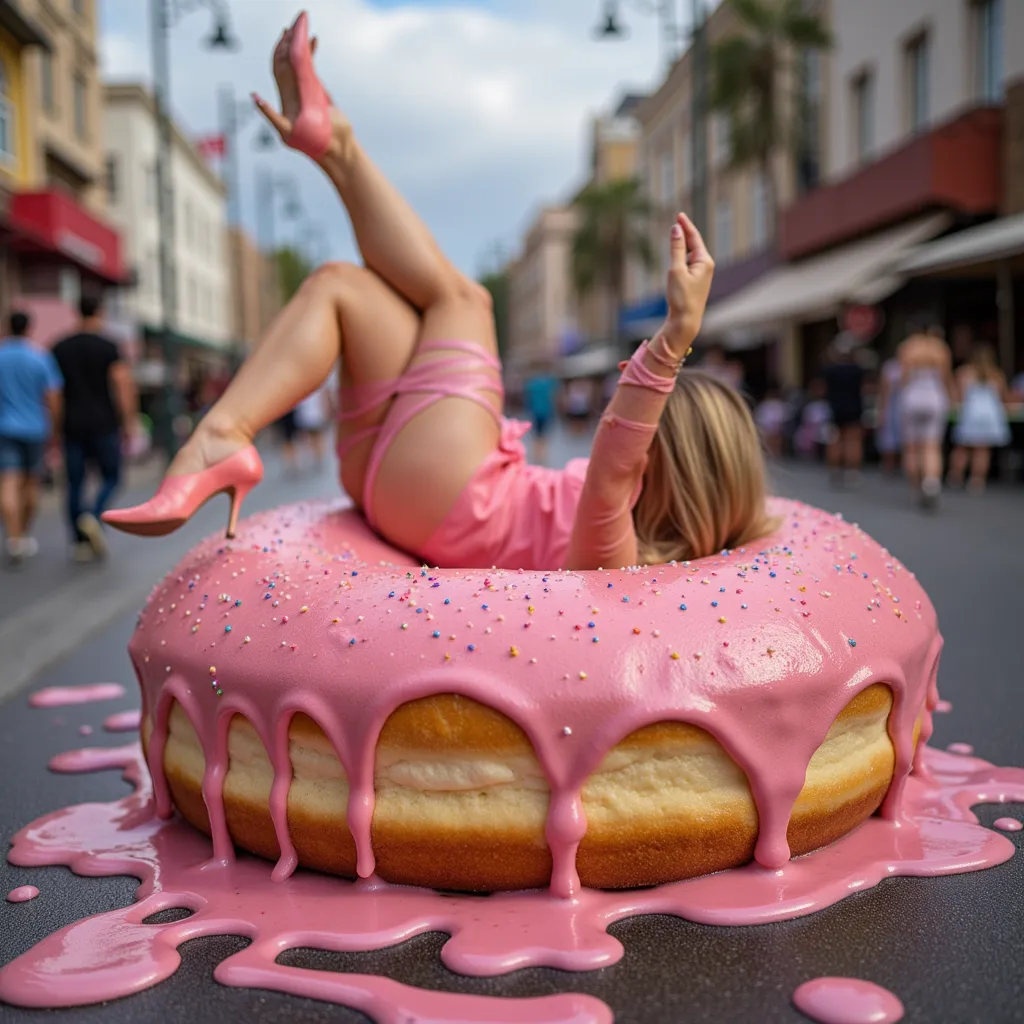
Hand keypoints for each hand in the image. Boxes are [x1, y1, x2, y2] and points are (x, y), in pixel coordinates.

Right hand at [662, 213, 713, 357]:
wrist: (686, 320)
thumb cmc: (681, 297)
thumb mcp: (676, 270)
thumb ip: (676, 248)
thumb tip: (676, 229)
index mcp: (704, 261)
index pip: (694, 237)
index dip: (686, 225)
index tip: (678, 215)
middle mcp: (706, 265)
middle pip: (694, 243)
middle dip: (685, 232)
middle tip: (677, 220)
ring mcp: (702, 274)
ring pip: (691, 253)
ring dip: (683, 244)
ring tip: (676, 234)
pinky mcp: (696, 281)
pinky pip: (689, 263)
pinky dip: (682, 255)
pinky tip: (677, 255)